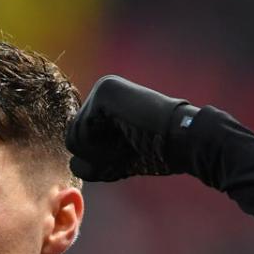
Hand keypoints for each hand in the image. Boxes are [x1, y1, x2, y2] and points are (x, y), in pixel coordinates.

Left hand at [66, 76, 195, 181]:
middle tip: (126, 150)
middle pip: (71, 139)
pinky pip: (80, 133)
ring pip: (73, 138)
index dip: (98, 159)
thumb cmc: (155, 153)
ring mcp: (102, 89)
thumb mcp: (116, 161)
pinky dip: (99, 148)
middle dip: (96, 157)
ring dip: (100, 154)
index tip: (126, 153)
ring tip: (127, 144)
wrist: (182, 142)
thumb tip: (71, 163)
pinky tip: (124, 139)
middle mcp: (101, 92)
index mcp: (104, 105)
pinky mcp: (104, 93)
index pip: (78, 141)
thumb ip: (92, 161)